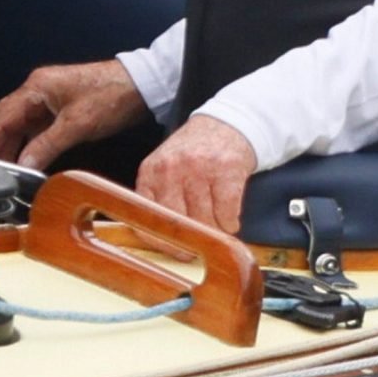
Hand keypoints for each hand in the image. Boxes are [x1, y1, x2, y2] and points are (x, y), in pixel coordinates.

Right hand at [0, 59, 147, 170]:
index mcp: (36, 88)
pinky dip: (29, 143)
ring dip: (12, 145)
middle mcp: (38, 90)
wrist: (142, 84)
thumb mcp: (77, 125)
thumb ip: (46, 146)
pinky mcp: (61, 108)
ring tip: (6, 170)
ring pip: (20, 124)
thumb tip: (24, 166)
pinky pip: (36, 127)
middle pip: (5, 119)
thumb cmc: (111, 95)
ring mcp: (49, 99)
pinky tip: (28, 160)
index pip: (2, 118)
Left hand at [135, 114, 258, 234]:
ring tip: (217, 223)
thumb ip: (159, 199)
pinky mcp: (226, 170)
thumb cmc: (194, 154)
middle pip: (179, 224)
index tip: (175, 252)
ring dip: (215, 231)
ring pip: (206, 222)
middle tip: (202, 246)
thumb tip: (164, 244)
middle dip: (193, 240)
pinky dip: (230, 224)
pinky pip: (227, 215)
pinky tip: (229, 217)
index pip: (147, 219)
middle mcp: (171, 168)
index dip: (162, 243)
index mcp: (151, 172)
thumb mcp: (165, 169)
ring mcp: (199, 167)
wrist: (226, 125)